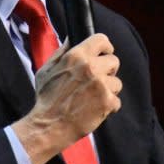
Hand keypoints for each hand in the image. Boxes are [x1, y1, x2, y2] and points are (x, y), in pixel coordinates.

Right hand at [12, 34, 121, 163]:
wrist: (49, 125)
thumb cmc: (46, 98)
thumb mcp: (47, 70)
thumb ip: (61, 52)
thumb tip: (71, 38)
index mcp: (76, 56)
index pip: (101, 40)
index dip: (105, 47)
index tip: (105, 53)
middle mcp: (91, 67)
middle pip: (114, 61)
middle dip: (108, 70)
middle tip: (98, 80)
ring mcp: (101, 85)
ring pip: (117, 82)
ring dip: (108, 90)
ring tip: (93, 98)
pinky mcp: (107, 102)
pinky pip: (117, 100)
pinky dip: (108, 107)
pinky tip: (95, 109)